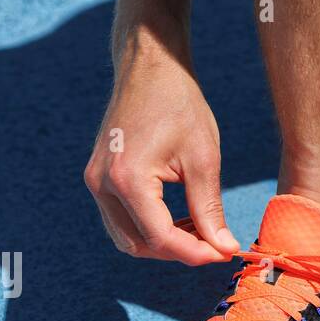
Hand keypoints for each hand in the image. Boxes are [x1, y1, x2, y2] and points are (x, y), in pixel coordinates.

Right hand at [84, 41, 239, 264]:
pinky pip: (120, 220)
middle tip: (214, 243)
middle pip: (138, 245)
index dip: (194, 252)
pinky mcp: (97, 179)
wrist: (148, 67)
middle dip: (177, 251)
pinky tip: (177, 217)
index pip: (160, 237)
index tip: (224, 254)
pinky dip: (147, 227)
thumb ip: (209, 209)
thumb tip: (224, 249)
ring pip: (126, 238)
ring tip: (198, 230)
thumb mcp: (203, 157)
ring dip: (161, 243)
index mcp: (128, 179)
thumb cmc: (178, 104)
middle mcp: (102, 185)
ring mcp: (95, 182)